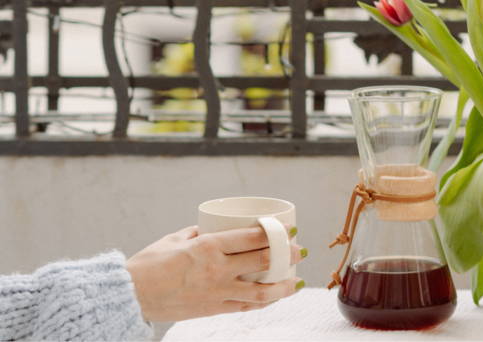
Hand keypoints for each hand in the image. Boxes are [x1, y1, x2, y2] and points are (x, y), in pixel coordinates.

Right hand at [126, 225, 305, 321]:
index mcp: (209, 245)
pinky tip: (274, 298)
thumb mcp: (176, 238)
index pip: (253, 237)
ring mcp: (217, 292)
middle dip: (287, 254)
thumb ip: (200, 232)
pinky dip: (263, 302)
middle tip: (299, 250)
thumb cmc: (149, 264)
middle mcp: (218, 269)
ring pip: (261, 291)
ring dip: (283, 285)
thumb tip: (216, 225)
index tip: (291, 228)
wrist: (129, 296)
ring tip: (296, 281)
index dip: (278, 232)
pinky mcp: (213, 309)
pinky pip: (245, 307)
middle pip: (264, 260)